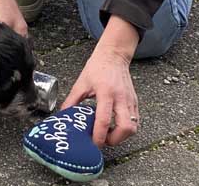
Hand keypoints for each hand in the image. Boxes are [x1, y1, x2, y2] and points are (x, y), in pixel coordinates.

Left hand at [62, 15, 139, 147]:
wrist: (113, 56)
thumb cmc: (96, 68)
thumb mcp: (81, 83)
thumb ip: (71, 101)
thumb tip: (62, 116)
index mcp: (105, 92)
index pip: (104, 119)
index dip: (99, 135)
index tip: (93, 142)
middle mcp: (120, 97)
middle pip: (126, 127)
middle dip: (115, 140)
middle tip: (103, 140)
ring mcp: (129, 100)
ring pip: (133, 127)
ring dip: (122, 136)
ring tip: (109, 133)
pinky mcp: (134, 101)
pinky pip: (135, 121)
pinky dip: (126, 128)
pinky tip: (115, 126)